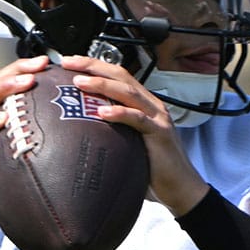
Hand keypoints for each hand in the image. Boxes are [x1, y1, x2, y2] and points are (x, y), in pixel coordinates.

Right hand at [0, 55, 50, 216]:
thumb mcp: (11, 155)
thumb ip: (27, 141)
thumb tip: (64, 139)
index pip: (5, 83)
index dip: (24, 70)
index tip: (46, 63)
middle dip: (18, 70)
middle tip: (40, 64)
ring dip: (6, 88)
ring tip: (26, 81)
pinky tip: (2, 118)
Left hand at [61, 55, 209, 215]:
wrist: (181, 186)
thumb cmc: (153, 166)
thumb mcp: (128, 140)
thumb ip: (112, 128)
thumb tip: (80, 127)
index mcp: (142, 103)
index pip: (116, 75)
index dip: (93, 66)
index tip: (69, 62)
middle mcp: (150, 104)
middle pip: (121, 76)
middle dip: (93, 66)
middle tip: (68, 62)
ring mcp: (157, 117)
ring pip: (128, 92)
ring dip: (102, 85)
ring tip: (80, 83)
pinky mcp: (160, 133)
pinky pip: (138, 119)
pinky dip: (120, 113)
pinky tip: (102, 112)